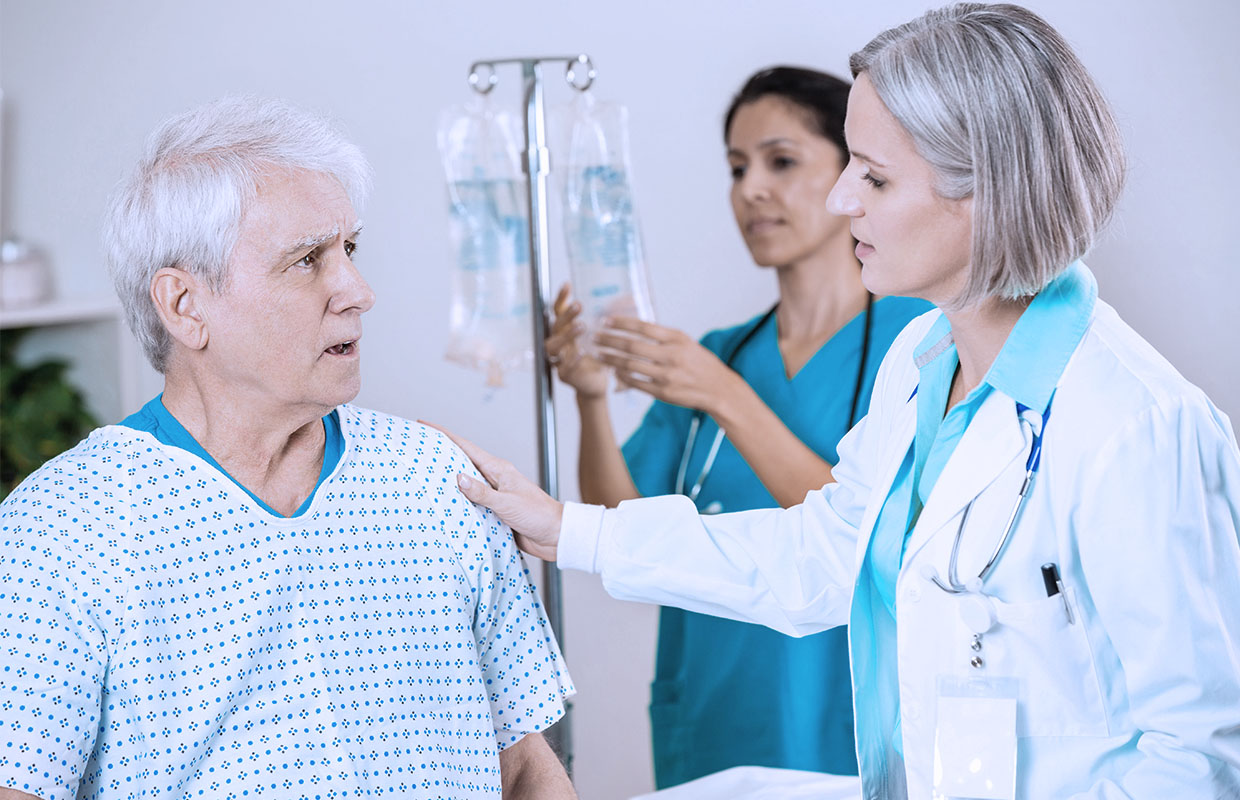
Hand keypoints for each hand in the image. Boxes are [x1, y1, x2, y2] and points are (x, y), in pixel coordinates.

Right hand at [429, 424, 563, 561]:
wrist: (556, 536)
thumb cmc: (538, 515)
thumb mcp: (507, 503)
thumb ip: (482, 492)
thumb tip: (458, 477)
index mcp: (498, 470)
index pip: (466, 447)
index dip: (444, 435)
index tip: (425, 424)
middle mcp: (494, 479)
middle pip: (462, 463)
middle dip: (440, 456)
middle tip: (417, 451)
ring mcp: (494, 496)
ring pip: (465, 486)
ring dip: (447, 483)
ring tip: (422, 478)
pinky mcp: (494, 512)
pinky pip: (471, 505)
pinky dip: (457, 504)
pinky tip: (443, 506)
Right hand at [545, 283, 608, 398]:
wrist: (596, 385)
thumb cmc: (597, 358)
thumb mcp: (600, 337)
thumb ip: (603, 321)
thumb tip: (622, 299)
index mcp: (565, 332)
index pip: (557, 312)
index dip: (560, 298)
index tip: (568, 284)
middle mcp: (559, 344)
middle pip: (554, 326)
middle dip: (566, 315)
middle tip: (579, 306)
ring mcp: (558, 360)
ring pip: (553, 346)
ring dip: (566, 335)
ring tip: (582, 326)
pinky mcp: (565, 376)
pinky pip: (564, 367)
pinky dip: (572, 360)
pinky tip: (582, 352)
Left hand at [595, 317, 741, 413]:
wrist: (718, 389)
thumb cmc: (699, 362)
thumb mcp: (685, 342)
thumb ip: (662, 336)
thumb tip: (635, 326)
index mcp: (676, 339)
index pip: (642, 327)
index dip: (621, 323)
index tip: (605, 321)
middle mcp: (671, 356)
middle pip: (631, 346)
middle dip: (609, 341)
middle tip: (594, 337)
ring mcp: (666, 375)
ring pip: (630, 366)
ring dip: (610, 359)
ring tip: (598, 354)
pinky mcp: (663, 392)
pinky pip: (636, 383)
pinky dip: (622, 377)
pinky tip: (614, 372)